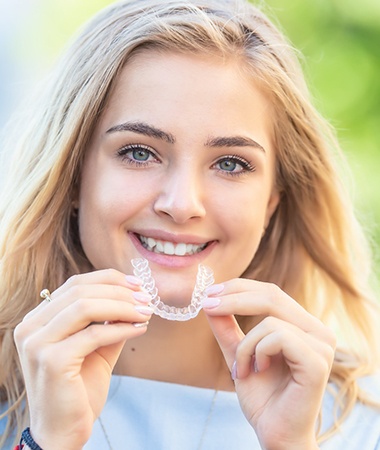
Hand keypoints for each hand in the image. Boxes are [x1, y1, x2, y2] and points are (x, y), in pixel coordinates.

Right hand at [14, 269, 152, 449]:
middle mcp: (30, 327)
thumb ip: (109, 321)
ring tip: (146, 312)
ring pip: (86, 307)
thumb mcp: (96, 347)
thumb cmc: (79, 389)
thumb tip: (135, 297)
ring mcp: (37, 343)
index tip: (137, 284)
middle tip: (147, 299)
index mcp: (37, 319)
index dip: (109, 279)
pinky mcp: (52, 361)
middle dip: (120, 291)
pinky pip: (95, 334)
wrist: (63, 432)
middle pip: (80, 291)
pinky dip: (122, 328)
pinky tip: (140, 329)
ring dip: (123, 306)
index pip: (75, 284)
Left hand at [202, 279, 335, 449]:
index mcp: (303, 325)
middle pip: (272, 295)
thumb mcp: (238, 354)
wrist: (275, 434)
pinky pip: (278, 337)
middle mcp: (317, 331)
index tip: (210, 292)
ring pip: (270, 320)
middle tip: (208, 305)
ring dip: (245, 345)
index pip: (271, 292)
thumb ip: (227, 328)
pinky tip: (258, 371)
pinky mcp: (318, 361)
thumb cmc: (262, 397)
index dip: (239, 287)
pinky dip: (257, 352)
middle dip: (234, 298)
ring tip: (241, 369)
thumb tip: (210, 300)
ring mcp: (322, 345)